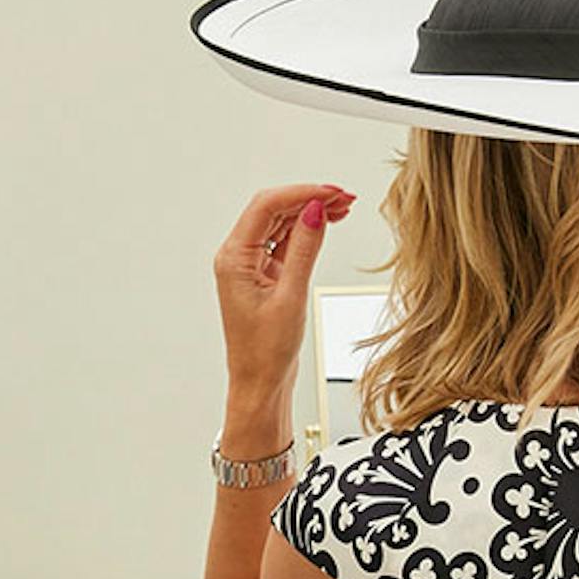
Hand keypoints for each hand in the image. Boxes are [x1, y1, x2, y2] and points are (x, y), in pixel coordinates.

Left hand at [213, 185, 354, 405]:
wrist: (260, 385)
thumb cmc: (266, 353)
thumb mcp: (290, 297)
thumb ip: (303, 250)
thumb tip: (314, 211)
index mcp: (233, 259)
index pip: (266, 207)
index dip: (301, 193)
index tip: (332, 193)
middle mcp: (237, 258)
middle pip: (272, 209)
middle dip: (308, 198)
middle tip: (344, 198)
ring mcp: (250, 265)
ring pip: (280, 224)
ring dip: (310, 212)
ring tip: (343, 209)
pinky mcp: (264, 275)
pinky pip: (284, 242)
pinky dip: (306, 231)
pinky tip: (327, 225)